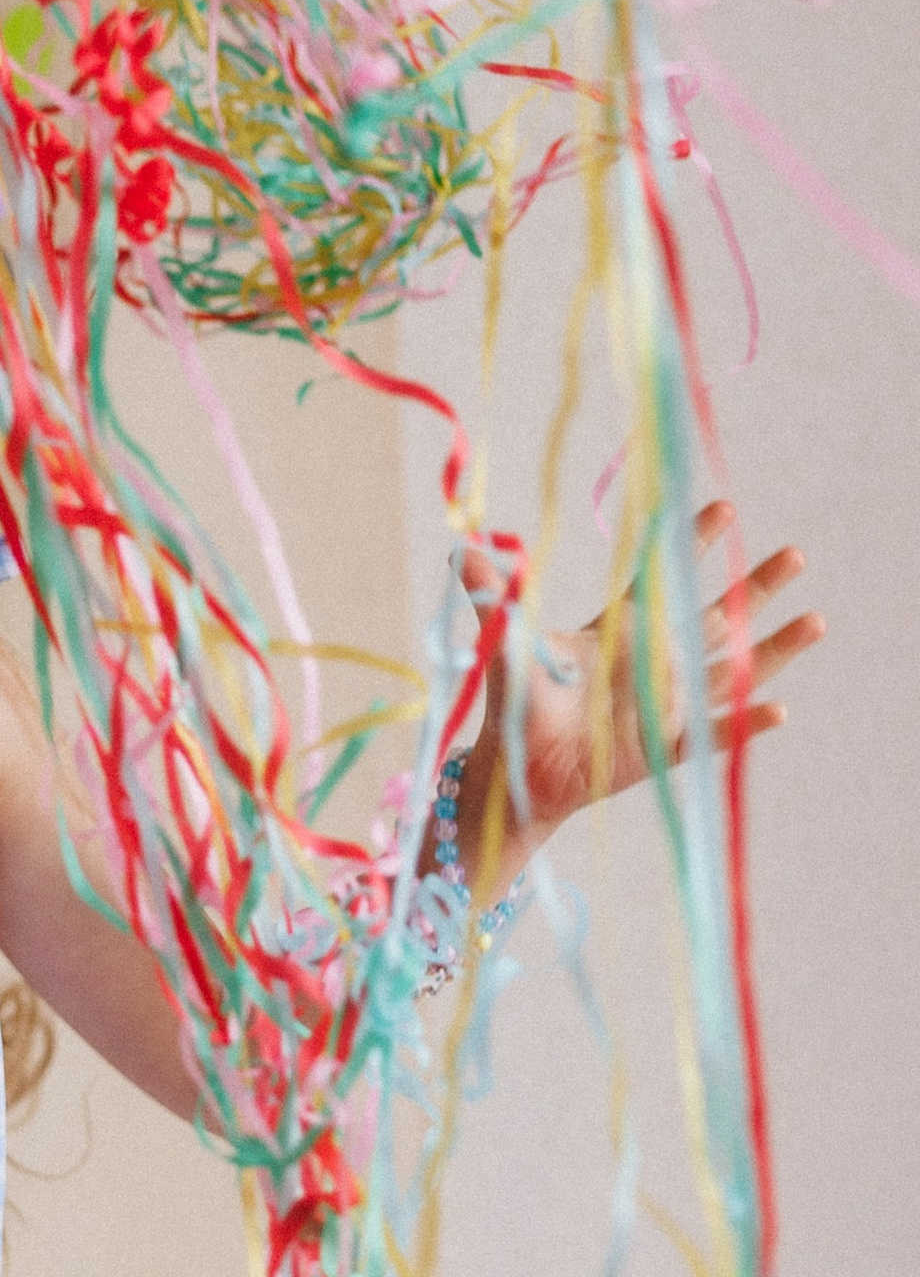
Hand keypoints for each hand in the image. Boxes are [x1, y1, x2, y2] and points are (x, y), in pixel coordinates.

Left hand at [454, 500, 823, 875]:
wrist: (523, 770)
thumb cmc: (517, 703)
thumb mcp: (510, 644)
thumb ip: (493, 597)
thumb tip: (459, 548)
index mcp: (622, 628)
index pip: (665, 576)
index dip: (692, 542)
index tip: (724, 505)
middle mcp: (655, 660)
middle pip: (718, 616)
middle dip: (756, 585)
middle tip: (795, 553)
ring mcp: (669, 702)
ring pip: (734, 669)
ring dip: (775, 647)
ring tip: (817, 619)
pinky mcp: (671, 745)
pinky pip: (718, 731)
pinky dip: (747, 721)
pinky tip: (780, 708)